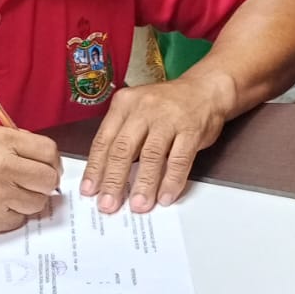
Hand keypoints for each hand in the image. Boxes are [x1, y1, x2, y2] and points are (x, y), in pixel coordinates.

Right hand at [0, 124, 61, 233]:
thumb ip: (13, 141)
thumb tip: (41, 155)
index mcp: (1, 140)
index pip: (49, 151)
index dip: (53, 162)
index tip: (48, 168)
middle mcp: (2, 165)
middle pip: (48, 180)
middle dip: (44, 184)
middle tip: (32, 185)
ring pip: (38, 203)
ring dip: (28, 202)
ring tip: (9, 196)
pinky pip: (19, 220)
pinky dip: (11, 216)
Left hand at [81, 75, 235, 212]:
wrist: (205, 88)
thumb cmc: (166, 106)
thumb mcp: (137, 112)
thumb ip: (123, 138)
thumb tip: (107, 177)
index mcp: (124, 105)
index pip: (103, 140)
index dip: (95, 168)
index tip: (89, 191)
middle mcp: (143, 109)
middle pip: (123, 149)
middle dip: (114, 180)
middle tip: (108, 204)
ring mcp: (169, 118)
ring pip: (151, 155)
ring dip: (143, 184)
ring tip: (138, 205)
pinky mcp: (191, 129)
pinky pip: (179, 159)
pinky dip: (171, 181)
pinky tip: (165, 197)